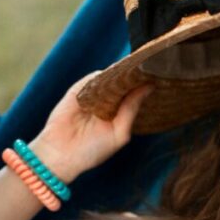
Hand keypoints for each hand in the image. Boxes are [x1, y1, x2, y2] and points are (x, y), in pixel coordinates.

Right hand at [28, 72, 152, 181]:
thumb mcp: (119, 132)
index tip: (159, 74)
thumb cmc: (92, 150)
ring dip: (120, 73)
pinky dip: (103, 75)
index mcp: (119, 113)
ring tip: (136, 66)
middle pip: (123, 83)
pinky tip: (115, 74)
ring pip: (109, 78)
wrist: (61, 155)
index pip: (134, 94)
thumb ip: (132, 109)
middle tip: (150, 65)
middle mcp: (107, 102)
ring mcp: (92, 95)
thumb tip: (149, 87)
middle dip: (134, 75)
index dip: (144, 84)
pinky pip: (92, 78)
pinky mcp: (77, 91)